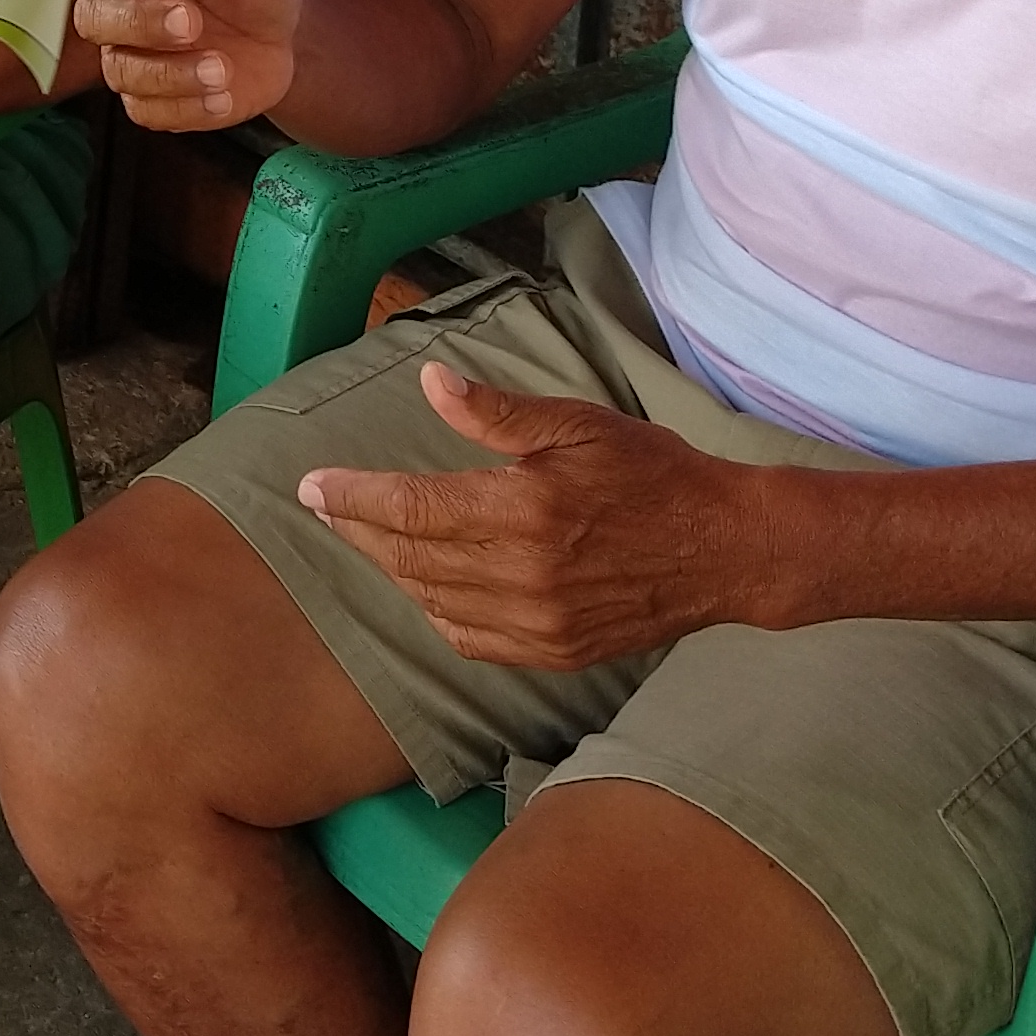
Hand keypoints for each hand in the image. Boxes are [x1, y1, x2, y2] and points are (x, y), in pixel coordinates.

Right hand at [70, 0, 299, 128]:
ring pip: (120, 70)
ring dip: (169, 73)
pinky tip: (222, 94)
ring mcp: (132, 54)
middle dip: (139, 22)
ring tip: (223, 66)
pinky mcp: (152, 99)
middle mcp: (121, 3)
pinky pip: (148, 111)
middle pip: (94, 16)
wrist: (284, 35)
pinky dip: (185, 108)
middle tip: (192, 22)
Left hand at [297, 362, 774, 669]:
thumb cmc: (653, 473)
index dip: (352, 497)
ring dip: (392, 568)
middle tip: (326, 505)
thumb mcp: (578, 423)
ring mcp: (539, 623)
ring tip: (369, 535)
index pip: (411, 508)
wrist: (725, 549)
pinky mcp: (554, 652)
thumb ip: (498, 413)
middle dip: (360, 529)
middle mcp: (523, 575)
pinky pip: (470, 639)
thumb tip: (431, 383)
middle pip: (410, 557)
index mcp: (524, 510)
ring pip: (433, 600)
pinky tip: (426, 583)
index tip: (310, 487)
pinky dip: (436, 610)